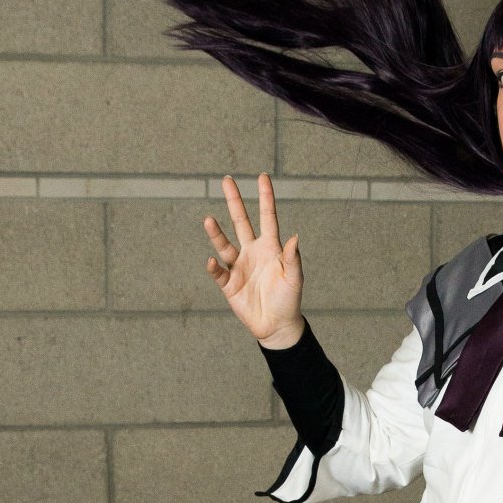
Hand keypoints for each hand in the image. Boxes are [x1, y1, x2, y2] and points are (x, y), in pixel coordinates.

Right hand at [203, 172, 303, 344]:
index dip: (266, 197)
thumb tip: (294, 236)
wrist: (276, 325)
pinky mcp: (229, 283)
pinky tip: (211, 261)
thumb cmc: (288, 300)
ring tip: (209, 220)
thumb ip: (292, 258)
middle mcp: (252, 252)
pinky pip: (218, 272)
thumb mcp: (294, 279)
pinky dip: (213, 267)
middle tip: (227, 180)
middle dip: (234, 201)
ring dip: (216, 233)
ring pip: (225, 245)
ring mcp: (239, 266)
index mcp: (270, 247)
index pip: (267, 217)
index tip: (263, 176)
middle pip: (241, 221)